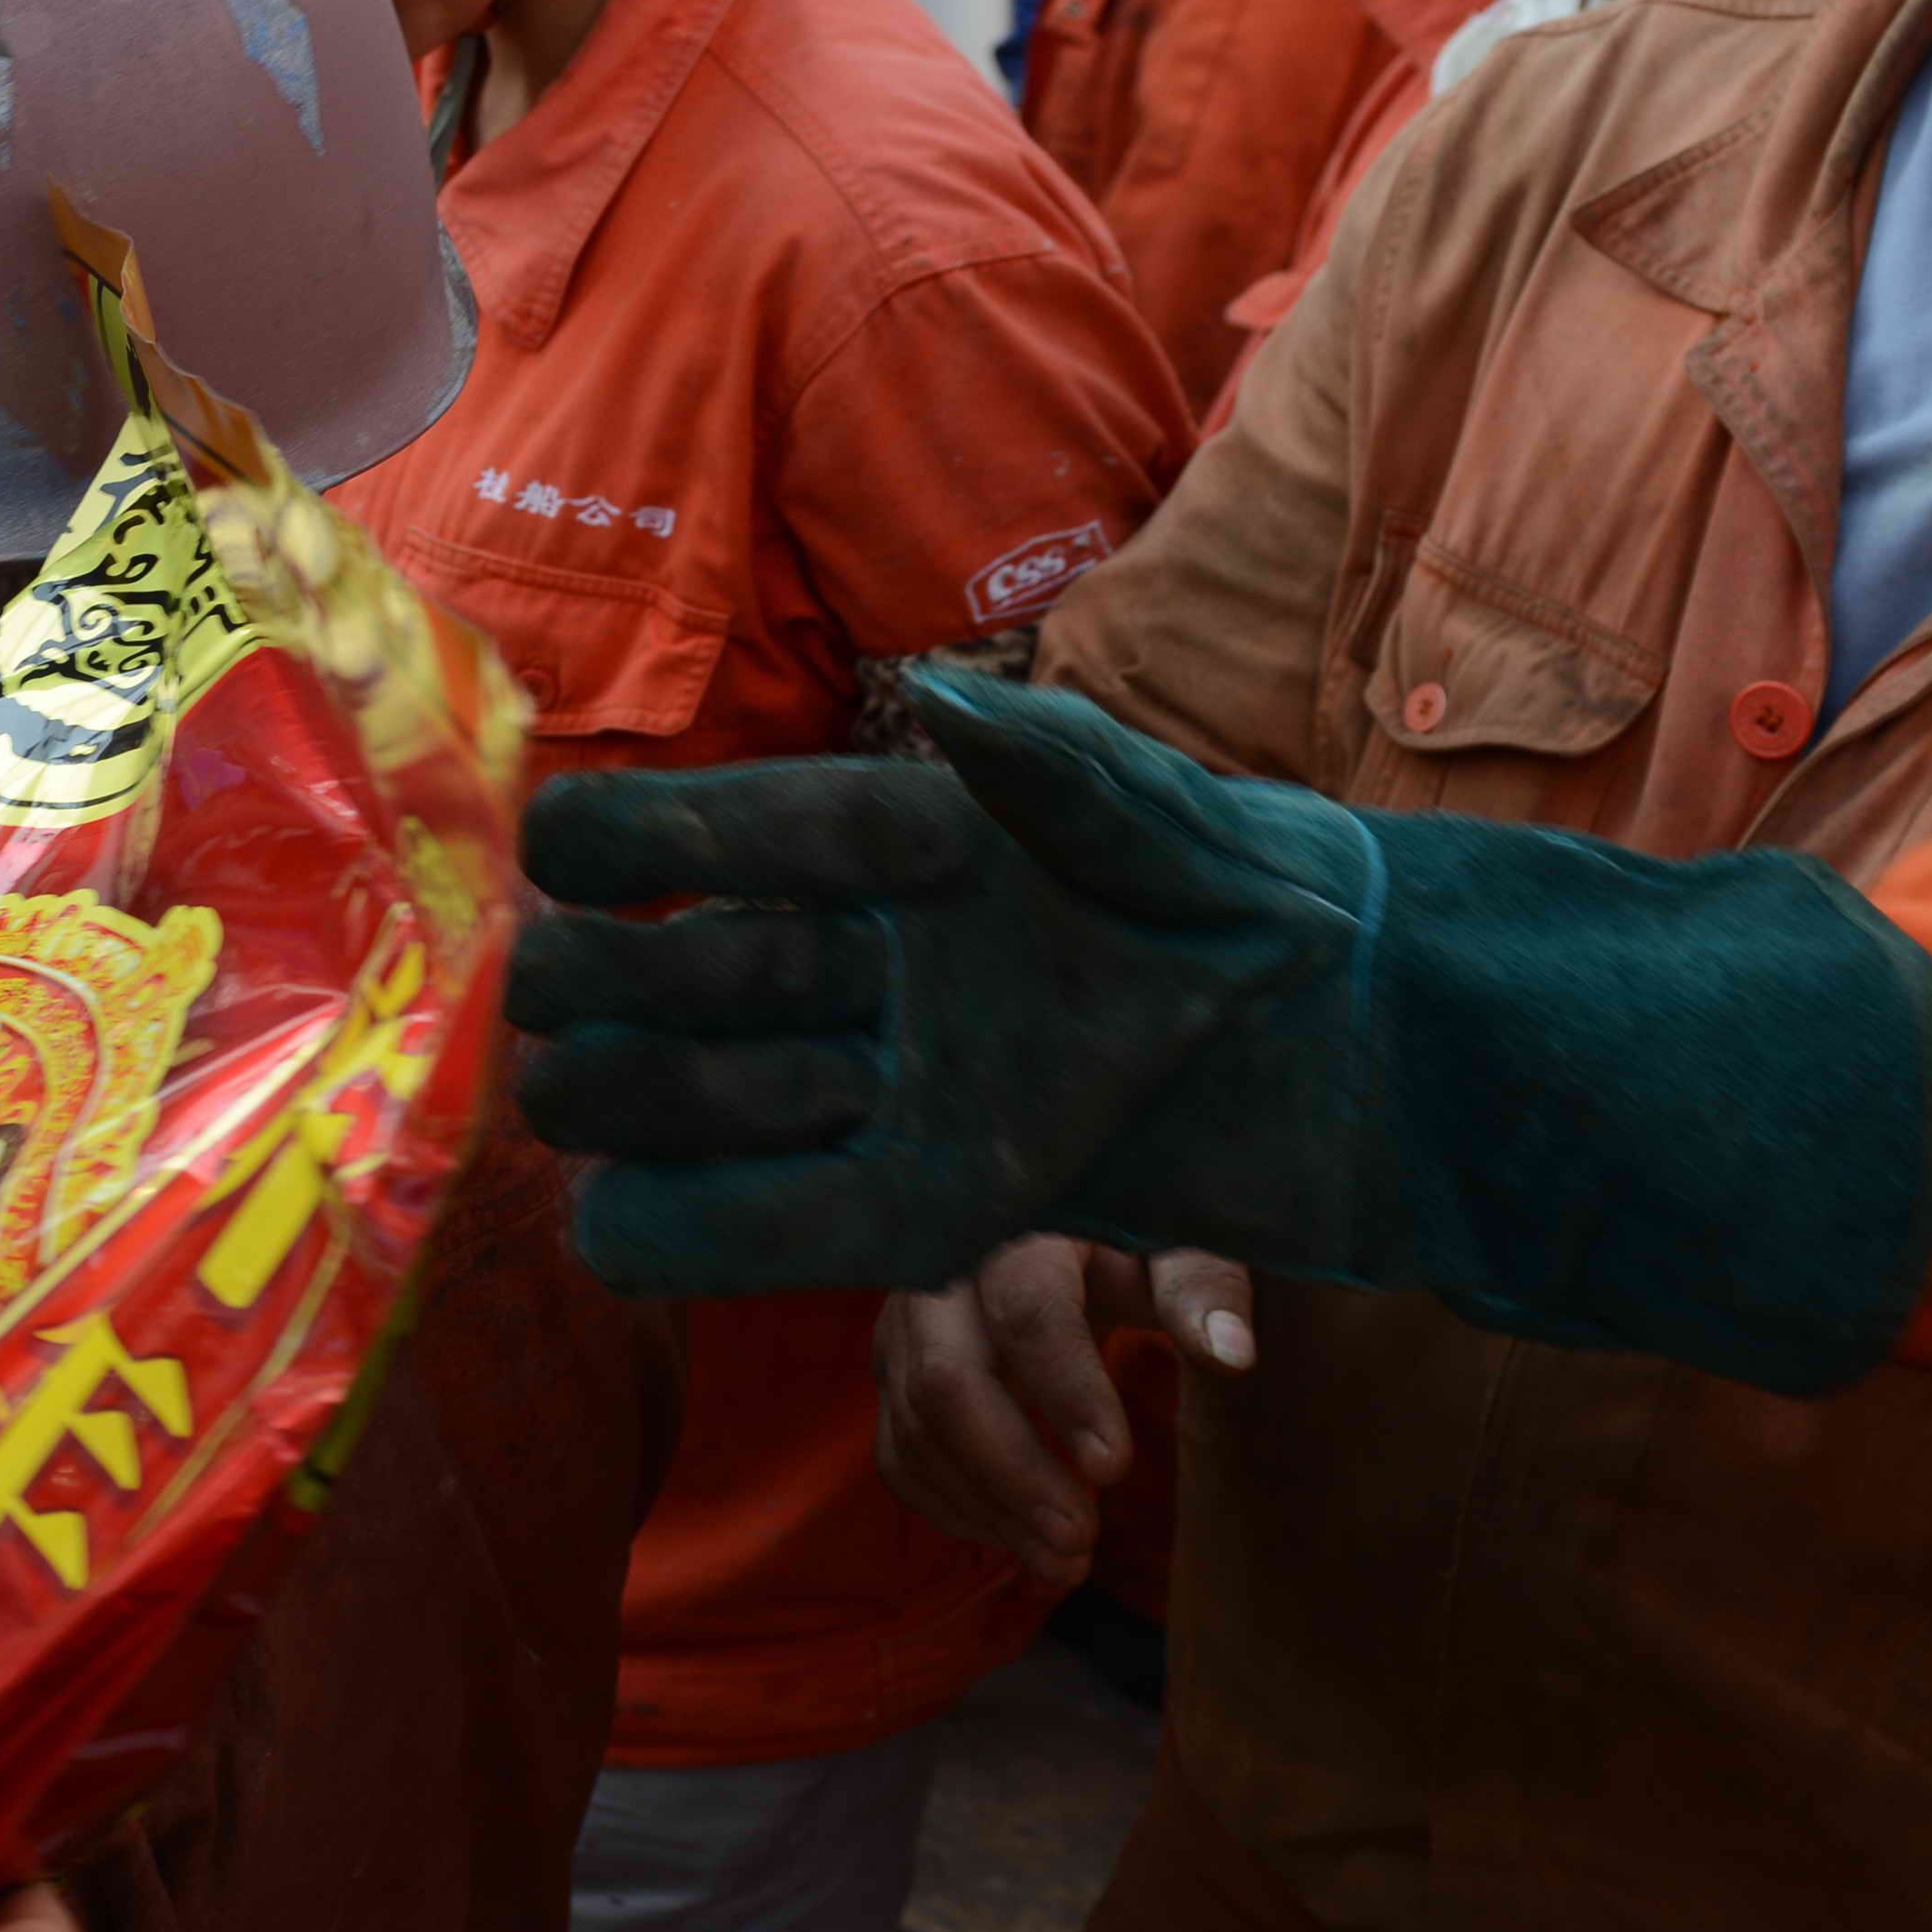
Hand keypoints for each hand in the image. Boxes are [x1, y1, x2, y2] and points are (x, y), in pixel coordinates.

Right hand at [509, 674, 1384, 1304]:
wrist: (1349, 1052)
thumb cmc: (1259, 902)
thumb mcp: (1171, 820)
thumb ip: (1058, 764)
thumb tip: (933, 698)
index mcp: (879, 847)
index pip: (671, 831)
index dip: (617, 843)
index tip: (582, 864)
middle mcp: (835, 962)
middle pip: (611, 973)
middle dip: (617, 982)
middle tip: (730, 992)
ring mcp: (850, 1093)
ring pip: (625, 1100)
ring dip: (671, 1100)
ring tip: (831, 1089)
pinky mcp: (898, 1213)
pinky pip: (707, 1234)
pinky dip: (667, 1230)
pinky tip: (679, 1213)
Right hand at [875, 1235, 1253, 1583]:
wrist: (1055, 1231)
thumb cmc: (1127, 1243)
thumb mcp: (1175, 1249)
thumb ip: (1202, 1290)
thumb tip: (1231, 1352)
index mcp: (1019, 1232)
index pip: (1027, 1312)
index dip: (1066, 1393)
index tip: (1115, 1467)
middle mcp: (940, 1277)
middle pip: (946, 1382)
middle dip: (1013, 1473)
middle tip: (1081, 1540)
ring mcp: (903, 1328)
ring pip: (916, 1430)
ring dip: (988, 1507)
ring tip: (1065, 1561)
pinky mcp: (892, 1373)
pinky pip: (899, 1455)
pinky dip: (954, 1509)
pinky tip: (1019, 1541)